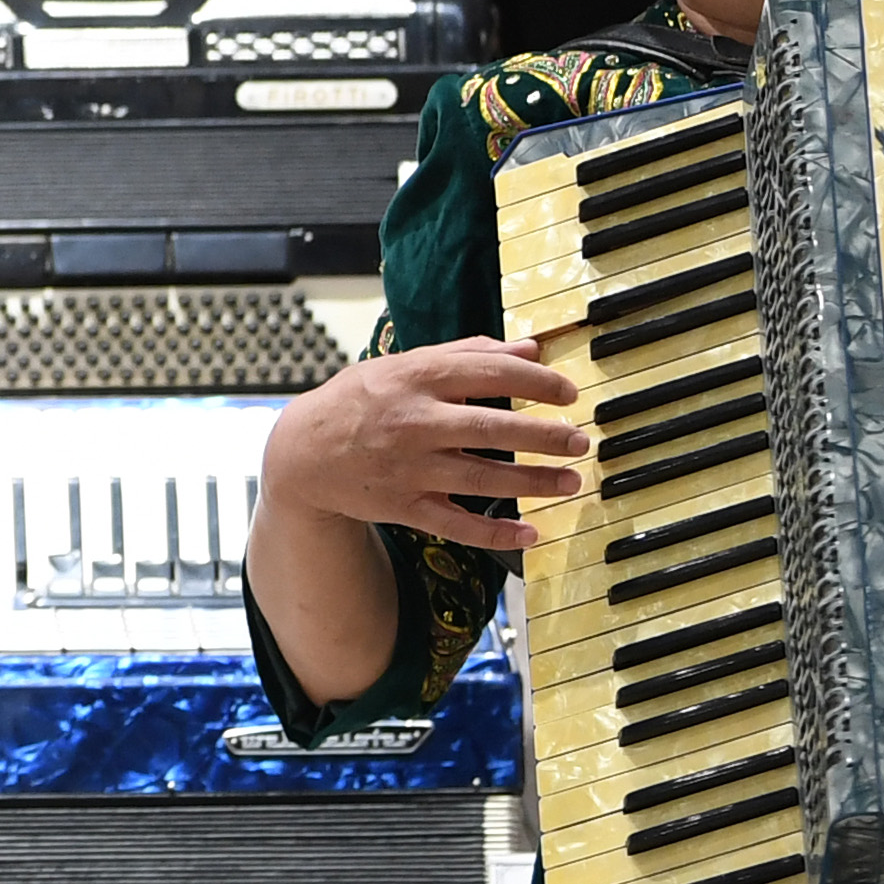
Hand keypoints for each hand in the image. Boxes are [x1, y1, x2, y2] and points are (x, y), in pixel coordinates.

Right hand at [261, 338, 591, 552]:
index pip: (490, 374)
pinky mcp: (405, 506)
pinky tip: (531, 534)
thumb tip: (529, 349)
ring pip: (482, 478)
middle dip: (544, 436)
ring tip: (570, 481)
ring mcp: (410, 468)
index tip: (569, 393)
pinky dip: (495, 533)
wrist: (303, 453)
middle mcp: (416, 423)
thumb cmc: (359, 400)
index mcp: (417, 379)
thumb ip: (466, 354)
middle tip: (580, 440)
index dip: (536, 382)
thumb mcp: (404, 365)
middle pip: (493, 429)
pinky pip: (457, 524)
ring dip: (533, 482)